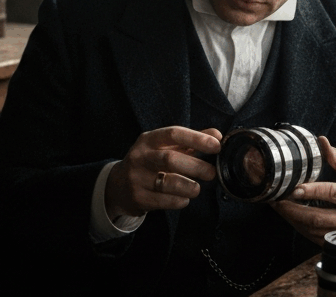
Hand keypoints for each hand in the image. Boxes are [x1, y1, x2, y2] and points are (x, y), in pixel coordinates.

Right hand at [105, 126, 221, 217]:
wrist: (118, 186)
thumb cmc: (149, 163)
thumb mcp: (165, 147)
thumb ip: (190, 141)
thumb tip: (217, 135)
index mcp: (148, 140)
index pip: (173, 134)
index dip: (197, 138)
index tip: (216, 145)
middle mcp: (140, 156)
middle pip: (170, 159)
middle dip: (196, 166)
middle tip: (211, 173)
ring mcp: (137, 178)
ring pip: (168, 183)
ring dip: (189, 186)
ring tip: (197, 188)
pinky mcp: (138, 197)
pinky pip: (164, 201)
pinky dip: (179, 200)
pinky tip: (184, 198)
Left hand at [270, 136, 335, 243]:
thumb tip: (321, 142)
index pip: (334, 194)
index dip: (312, 191)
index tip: (294, 188)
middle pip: (320, 219)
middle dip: (294, 210)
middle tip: (277, 199)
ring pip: (316, 232)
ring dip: (294, 221)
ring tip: (280, 207)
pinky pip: (319, 240)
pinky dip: (302, 229)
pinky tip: (292, 218)